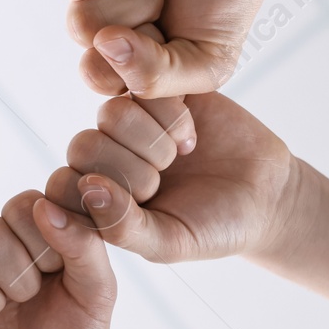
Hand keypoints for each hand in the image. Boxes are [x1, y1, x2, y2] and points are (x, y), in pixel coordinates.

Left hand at [46, 92, 303, 265]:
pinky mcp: (158, 93)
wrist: (267, 194)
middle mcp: (105, 158)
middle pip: (83, 145)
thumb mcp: (170, 242)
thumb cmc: (214, 228)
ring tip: (179, 156)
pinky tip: (191, 135)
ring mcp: (130, 123)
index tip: (142, 206)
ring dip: (153, 140)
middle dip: (132, 169)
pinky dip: (171, 115)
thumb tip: (86, 188)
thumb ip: (123, 228)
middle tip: (164, 180)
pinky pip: (144, 86)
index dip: (101, 194)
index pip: (62, 187)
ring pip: (111, 114)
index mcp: (95, 199)